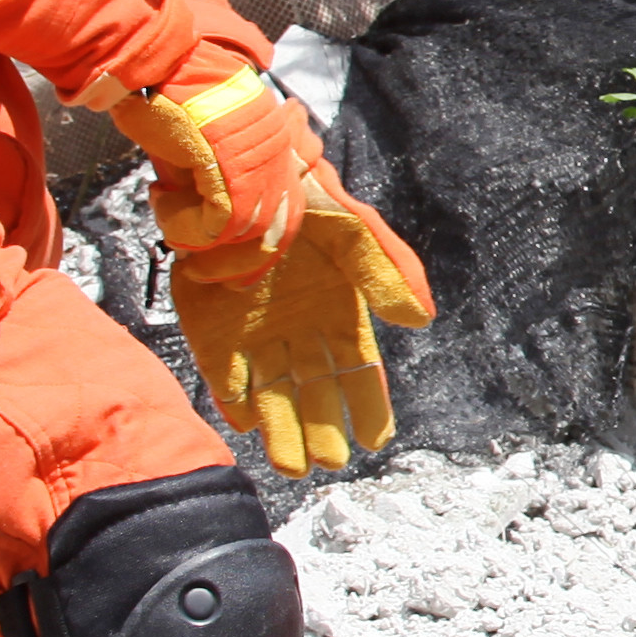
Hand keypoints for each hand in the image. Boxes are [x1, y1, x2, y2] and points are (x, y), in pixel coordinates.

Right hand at [101, 63, 324, 258]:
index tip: (238, 276)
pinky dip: (184, 224)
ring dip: (204, 246)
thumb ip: (211, 187)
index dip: (264, 251)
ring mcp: (262, 160)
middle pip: (277, 231)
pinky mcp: (235, 166)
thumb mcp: (200, 149)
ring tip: (173, 233)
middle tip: (201, 274)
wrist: (160, 61)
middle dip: (240, 266)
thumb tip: (203, 238)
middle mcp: (279, 155)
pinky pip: (217, 224)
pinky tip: (159, 198)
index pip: (289, 214)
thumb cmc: (172, 101)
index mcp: (278, 149)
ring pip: (246, 234)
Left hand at [171, 190, 437, 477]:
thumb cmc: (305, 197)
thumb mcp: (355, 230)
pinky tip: (245, 422)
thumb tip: (421, 320)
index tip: (375, 440)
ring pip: (271, 395)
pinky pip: (226, 375)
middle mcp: (299, 332)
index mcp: (338, 312)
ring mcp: (255, 334)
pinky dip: (234, 399)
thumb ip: (387, 271)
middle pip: (315, 393)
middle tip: (328, 462)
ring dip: (281, 430)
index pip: (359, 371)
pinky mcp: (213, 329)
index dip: (368, 406)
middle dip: (322, 430)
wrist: (239, 171)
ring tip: (291, 466)